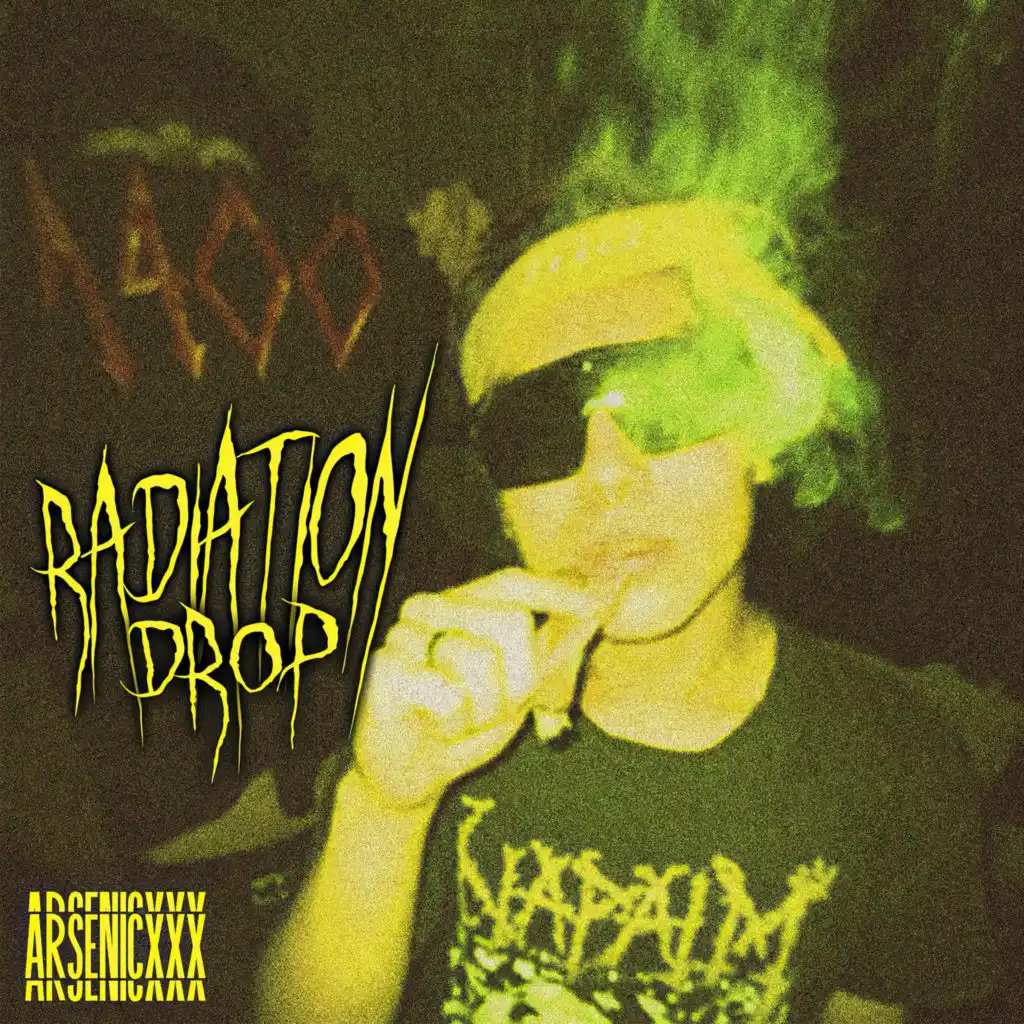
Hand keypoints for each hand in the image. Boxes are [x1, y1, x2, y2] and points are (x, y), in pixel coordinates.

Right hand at [351, 568, 607, 812]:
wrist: (411, 775)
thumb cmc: (466, 724)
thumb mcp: (519, 688)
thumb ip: (552, 649)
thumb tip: (599, 605)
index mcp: (463, 605)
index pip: (511, 582)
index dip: (554, 591)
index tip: (595, 605)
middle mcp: (431, 607)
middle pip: (511, 621)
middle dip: (516, 681)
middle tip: (487, 708)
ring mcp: (404, 633)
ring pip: (481, 661)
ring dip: (480, 710)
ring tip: (456, 718)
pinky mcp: (384, 666)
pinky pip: (449, 694)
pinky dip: (452, 724)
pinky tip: (430, 724)